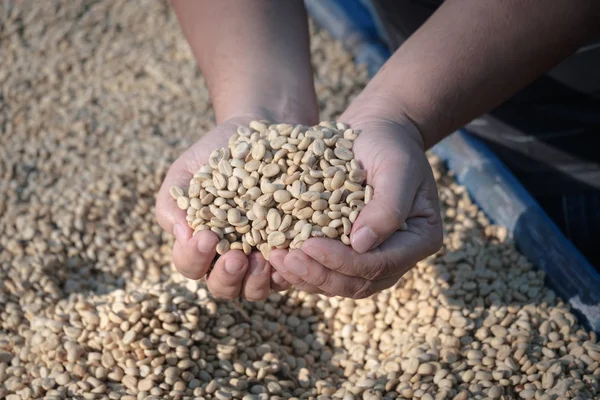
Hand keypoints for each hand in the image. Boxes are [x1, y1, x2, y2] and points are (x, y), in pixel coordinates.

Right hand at [156, 116, 290, 300]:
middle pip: (223, 287)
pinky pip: (291, 273)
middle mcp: (230, 258)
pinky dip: (290, 269)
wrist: (259, 132)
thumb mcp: (187, 171)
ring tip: (262, 259)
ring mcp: (262, 257)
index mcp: (201, 244)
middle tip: (236, 257)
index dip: (194, 257)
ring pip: (256, 289)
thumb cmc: (215, 154)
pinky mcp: (291, 250)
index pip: (191, 264)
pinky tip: (291, 253)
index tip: (205, 236)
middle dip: (227, 276)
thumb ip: (173, 202)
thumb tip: (182, 236)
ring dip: (257, 281)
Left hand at [269, 115, 442, 297]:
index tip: (308, 245)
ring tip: (275, 259)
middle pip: (359, 284)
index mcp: (420, 239)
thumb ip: (388, 205)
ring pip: (339, 285)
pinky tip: (278, 257)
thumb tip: (361, 245)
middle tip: (285, 259)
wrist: (376, 134)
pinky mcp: (349, 252)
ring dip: (306, 277)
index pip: (380, 264)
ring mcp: (373, 257)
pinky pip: (327, 271)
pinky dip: (302, 269)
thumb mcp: (396, 166)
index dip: (343, 261)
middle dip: (320, 274)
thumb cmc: (390, 144)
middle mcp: (399, 255)